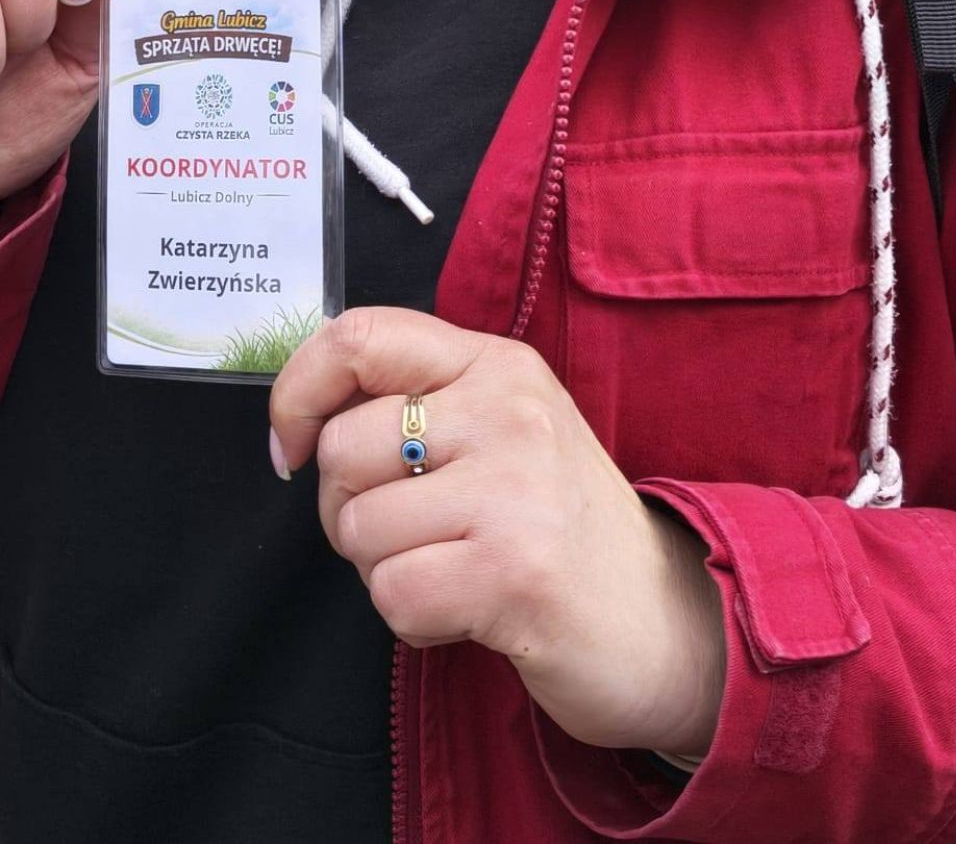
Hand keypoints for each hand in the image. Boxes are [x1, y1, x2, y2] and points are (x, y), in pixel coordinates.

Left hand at [269, 307, 725, 756]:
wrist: (665, 621)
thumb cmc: (559, 527)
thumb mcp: (502, 431)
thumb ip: (419, 406)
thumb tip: (301, 419)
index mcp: (497, 363)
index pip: (360, 335)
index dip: (297, 392)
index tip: (290, 446)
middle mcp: (508, 409)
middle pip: (343, 449)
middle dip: (348, 511)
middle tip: (412, 535)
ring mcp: (515, 487)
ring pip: (359, 529)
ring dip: (385, 572)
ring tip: (453, 570)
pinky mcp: (514, 570)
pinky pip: (393, 595)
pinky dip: (413, 620)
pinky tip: (466, 611)